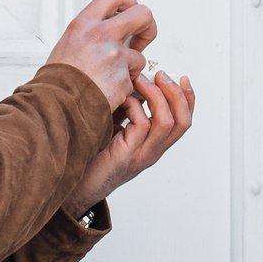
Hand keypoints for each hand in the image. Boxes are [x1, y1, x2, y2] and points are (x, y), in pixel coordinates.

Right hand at [47, 0, 156, 108]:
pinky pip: (133, 81)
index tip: (130, 11)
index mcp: (84, 24)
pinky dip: (124, 88)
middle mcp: (101, 36)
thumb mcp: (67, 45)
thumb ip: (89, 34)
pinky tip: (108, 93)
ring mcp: (115, 57)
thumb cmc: (56, 82)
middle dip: (147, 26)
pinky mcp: (123, 79)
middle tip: (143, 38)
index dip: (127, 2)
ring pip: (139, 56)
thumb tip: (107, 28)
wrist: (55, 107)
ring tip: (110, 80)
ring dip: (130, 68)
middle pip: (142, 14)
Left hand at [75, 70, 195, 209]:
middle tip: (161, 75)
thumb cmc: (91, 155)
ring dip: (157, 96)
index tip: (181, 78)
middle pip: (182, 122)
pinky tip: (123, 101)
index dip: (188, 99)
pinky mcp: (126, 155)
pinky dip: (135, 107)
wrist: (75, 186)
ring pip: (166, 123)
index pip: (183, 122)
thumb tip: (131, 83)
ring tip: (141, 81)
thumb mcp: (115, 129)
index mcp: (154, 145)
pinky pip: (142, 125)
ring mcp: (141, 155)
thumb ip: (128, 112)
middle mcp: (152, 151)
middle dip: (177, 94)